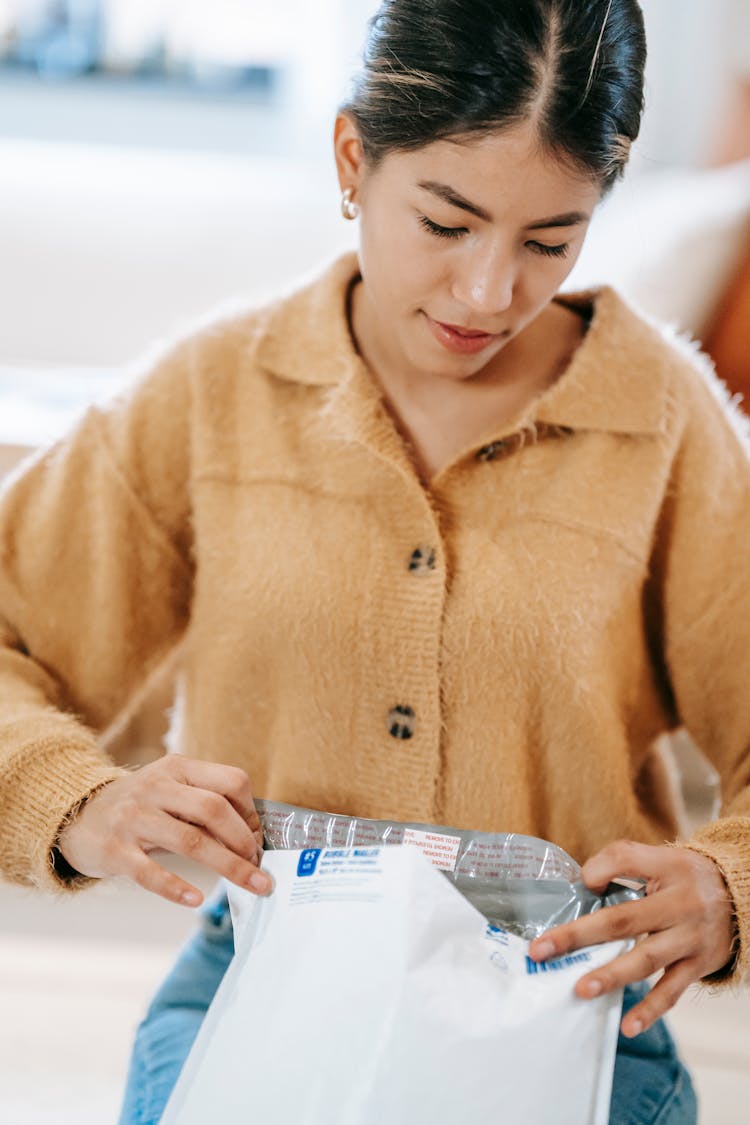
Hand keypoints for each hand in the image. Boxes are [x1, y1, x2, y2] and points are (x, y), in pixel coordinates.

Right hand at [55, 756, 270, 906]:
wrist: (78, 815)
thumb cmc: (140, 806)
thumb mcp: (171, 789)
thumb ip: (205, 803)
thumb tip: (251, 836)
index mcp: (177, 768)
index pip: (230, 781)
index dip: (251, 812)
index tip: (257, 838)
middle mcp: (156, 787)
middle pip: (214, 810)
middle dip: (243, 841)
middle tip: (257, 865)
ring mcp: (134, 818)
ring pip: (190, 840)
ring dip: (228, 866)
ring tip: (250, 883)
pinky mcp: (116, 850)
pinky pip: (150, 872)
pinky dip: (175, 887)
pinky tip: (195, 899)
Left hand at [528, 840, 735, 1037]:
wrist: (743, 898)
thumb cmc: (688, 878)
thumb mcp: (662, 858)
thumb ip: (621, 861)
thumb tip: (583, 883)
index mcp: (668, 869)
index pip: (626, 860)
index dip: (599, 870)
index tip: (579, 883)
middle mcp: (680, 905)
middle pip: (624, 920)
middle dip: (581, 935)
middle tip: (543, 950)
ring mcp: (690, 938)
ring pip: (646, 959)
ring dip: (611, 975)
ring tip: (581, 989)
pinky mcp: (699, 966)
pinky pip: (672, 992)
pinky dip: (650, 1011)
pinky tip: (627, 1026)